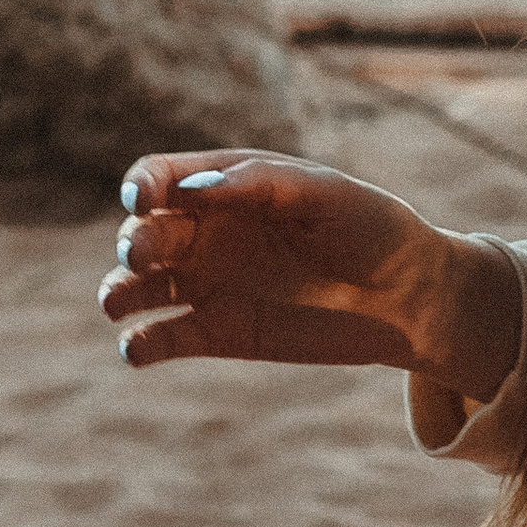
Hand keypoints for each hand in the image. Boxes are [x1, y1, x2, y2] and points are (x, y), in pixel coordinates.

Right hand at [100, 150, 520, 402]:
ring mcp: (208, 285)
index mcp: (225, 187)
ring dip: (117, 292)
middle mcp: (207, 233)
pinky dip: (139, 345)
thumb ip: (258, 183)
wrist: (410, 297)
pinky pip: (161, 339)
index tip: (142, 200)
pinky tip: (137, 348)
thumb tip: (190, 192)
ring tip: (117, 302)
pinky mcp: (217, 334)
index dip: (140, 185)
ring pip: (137, 286)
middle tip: (141, 256)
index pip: (160, 178)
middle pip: (144, 232)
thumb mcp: (323, 193)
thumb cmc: (371, 228)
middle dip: (133, 241)